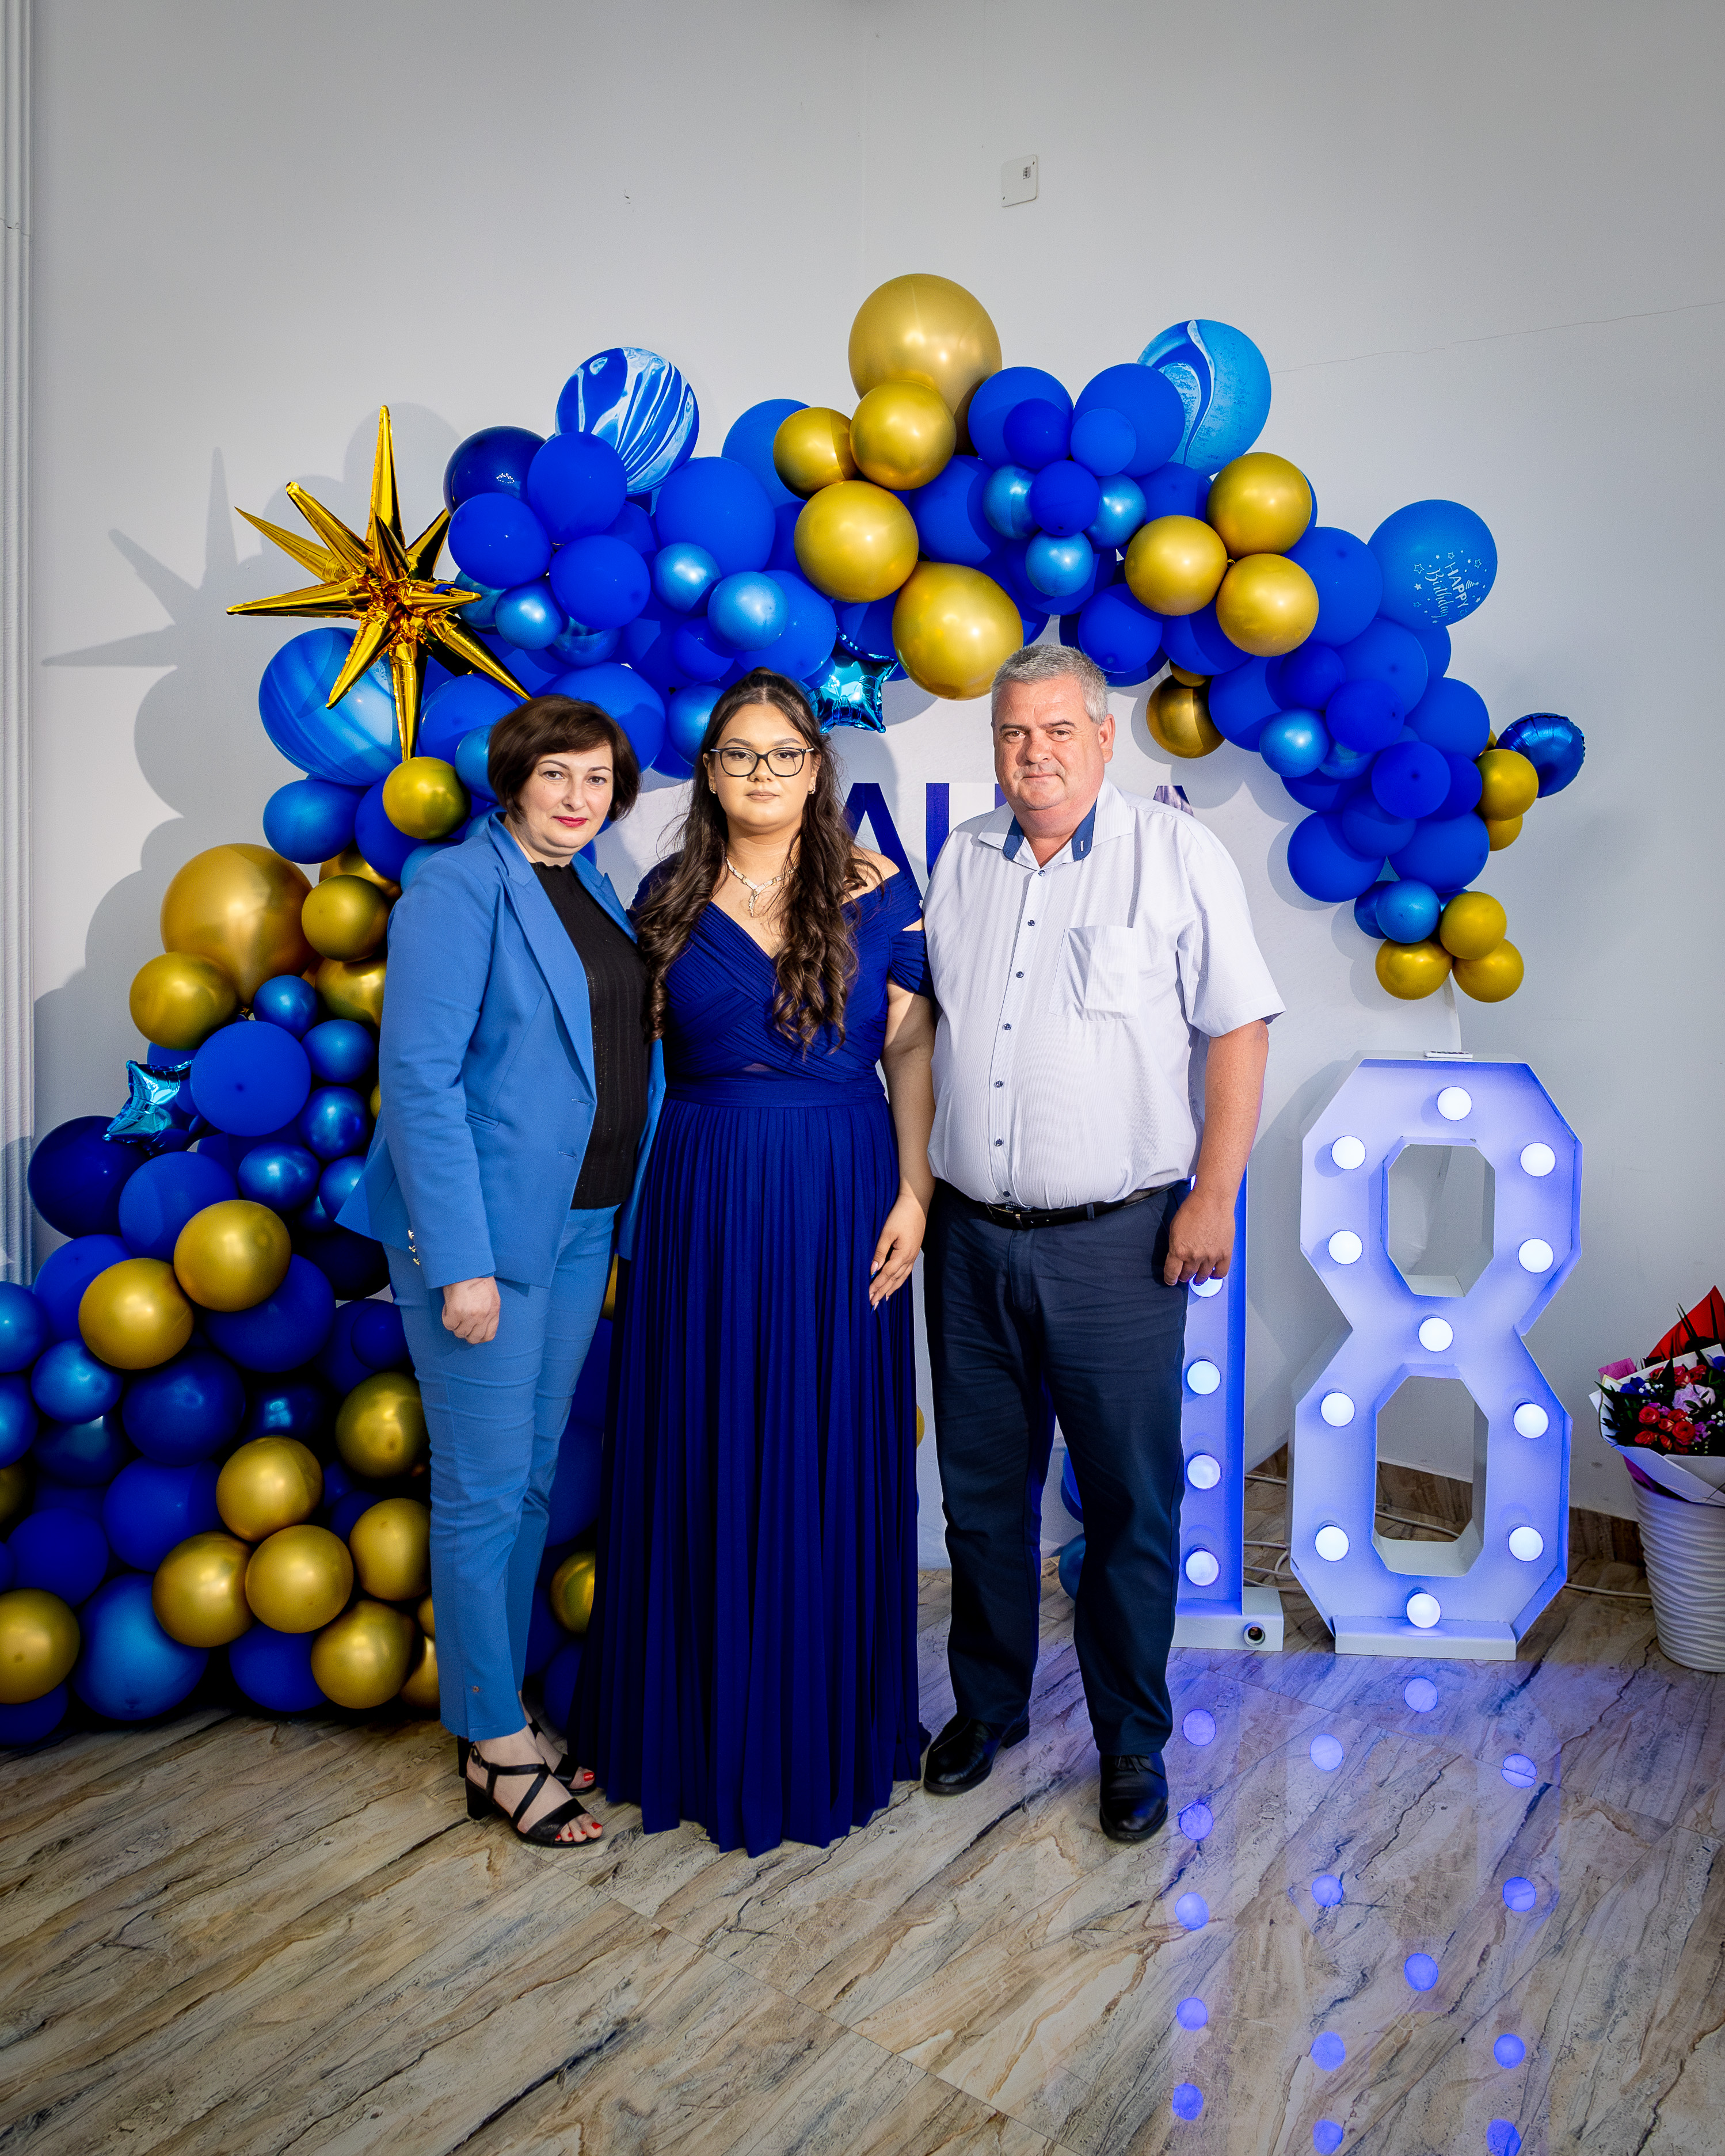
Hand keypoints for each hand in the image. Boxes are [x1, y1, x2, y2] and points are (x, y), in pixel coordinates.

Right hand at [442, 1276, 500, 1342]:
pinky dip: (447, 1318)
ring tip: (455, 1311)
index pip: (488, 1336)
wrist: (467, 1266)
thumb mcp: (491, 1296)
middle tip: (461, 1323)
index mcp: (494, 1311)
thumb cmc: (478, 1278)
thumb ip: (488, 1312)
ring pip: (459, 1333)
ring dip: (456, 1325)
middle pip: (473, 1338)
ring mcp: (470, 1316)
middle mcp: (483, 1316)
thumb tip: (479, 1326)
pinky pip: (449, 1325)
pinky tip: (449, 1307)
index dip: (479, 1336)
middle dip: (466, 1332)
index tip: (473, 1331)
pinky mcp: (456, 1312)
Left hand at [869, 1188, 926, 1306]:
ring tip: (883, 1298)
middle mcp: (909, 1258)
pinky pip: (906, 1271)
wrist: (917, 1202)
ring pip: (901, 1277)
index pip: (887, 1275)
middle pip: (894, 1280)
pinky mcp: (913, 1251)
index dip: (876, 1286)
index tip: (868, 1296)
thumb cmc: (902, 1214)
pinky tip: (895, 1282)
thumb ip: (879, 1252)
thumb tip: (873, 1270)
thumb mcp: (887, 1233)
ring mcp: (913, 1255)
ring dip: (891, 1288)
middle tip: (873, 1303)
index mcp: (903, 1254)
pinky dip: (899, 1280)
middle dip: (883, 1292)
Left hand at [1164, 1189, 1235, 1286]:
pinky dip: (1216, 1276)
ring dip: (1199, 1278)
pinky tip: (1212, 1274)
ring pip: (1203, 1276)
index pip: (1172, 1274)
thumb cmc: (1194, 1208)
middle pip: (1187, 1275)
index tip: (1171, 1281)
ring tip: (1197, 1278)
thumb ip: (1174, 1246)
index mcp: (1179, 1250)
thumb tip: (1175, 1257)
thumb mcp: (1174, 1228)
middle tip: (1184, 1276)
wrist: (1212, 1200)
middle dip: (1184, 1276)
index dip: (1170, 1279)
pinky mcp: (1225, 1254)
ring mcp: (1211, 1256)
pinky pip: (1221, 1272)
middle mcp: (1194, 1256)